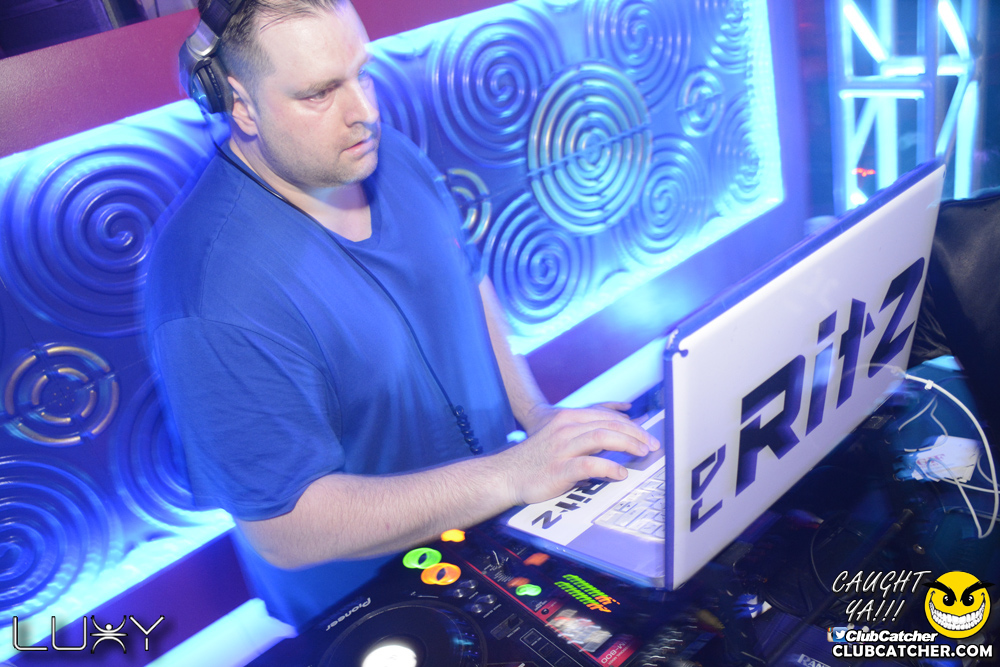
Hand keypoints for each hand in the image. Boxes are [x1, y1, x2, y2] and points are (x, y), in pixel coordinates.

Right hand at [494, 405, 659, 506]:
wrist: (508, 474)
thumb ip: (584, 437)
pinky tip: (620, 473)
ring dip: (627, 444)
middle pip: (609, 424)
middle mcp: (567, 428)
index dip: (631, 425)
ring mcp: (563, 447)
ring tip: (642, 453)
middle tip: (651, 445)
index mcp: (568, 418)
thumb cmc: (536, 459)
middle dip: (635, 434)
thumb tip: (612, 441)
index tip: (646, 435)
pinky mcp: (560, 467)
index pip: (607, 417)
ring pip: (603, 438)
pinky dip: (610, 467)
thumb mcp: (560, 438)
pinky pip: (591, 464)